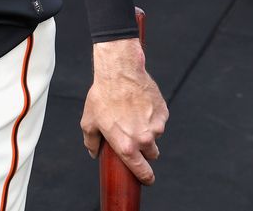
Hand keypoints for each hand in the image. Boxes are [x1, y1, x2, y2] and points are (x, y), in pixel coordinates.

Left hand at [80, 38, 167, 185]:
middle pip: (151, 154)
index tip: (146, 178)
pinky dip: (152, 116)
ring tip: (132, 113)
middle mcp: (143, 140)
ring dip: (147, 130)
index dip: (145, 178)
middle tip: (133, 135)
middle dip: (144, 149)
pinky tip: (139, 105)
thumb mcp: (89, 121)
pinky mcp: (163, 114)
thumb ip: (91, 141)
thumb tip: (94, 152)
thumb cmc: (103, 96)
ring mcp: (156, 127)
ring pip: (155, 135)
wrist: (119, 73)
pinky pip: (159, 120)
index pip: (142, 172)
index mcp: (126, 146)